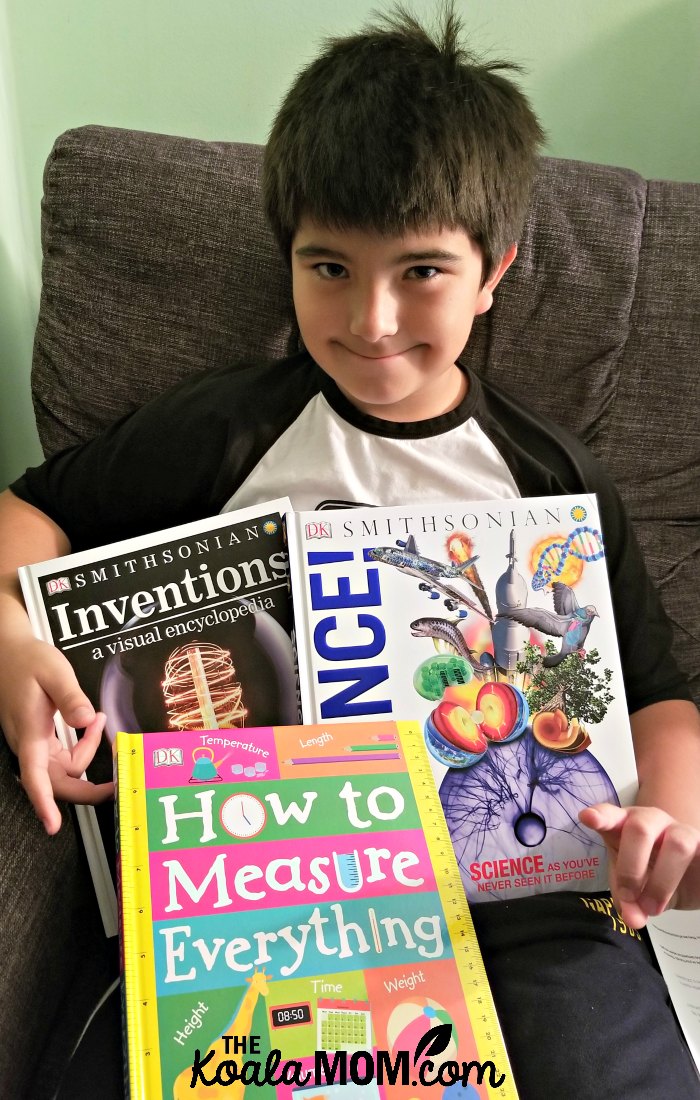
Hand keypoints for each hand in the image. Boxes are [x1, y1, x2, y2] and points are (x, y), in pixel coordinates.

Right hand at [1, 637, 113, 833]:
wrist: (10, 652)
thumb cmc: (28, 661)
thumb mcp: (55, 673)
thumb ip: (71, 697)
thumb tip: (87, 719)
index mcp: (29, 733)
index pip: (35, 776)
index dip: (43, 802)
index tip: (53, 825)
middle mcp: (29, 745)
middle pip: (56, 782)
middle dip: (87, 789)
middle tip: (117, 785)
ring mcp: (34, 744)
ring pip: (64, 769)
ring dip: (88, 755)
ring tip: (102, 724)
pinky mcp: (40, 739)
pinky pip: (64, 755)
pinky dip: (83, 745)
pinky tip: (93, 723)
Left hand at [580, 802, 699, 928]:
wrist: (687, 877)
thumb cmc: (649, 874)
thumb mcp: (632, 891)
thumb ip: (627, 903)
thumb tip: (633, 920)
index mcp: (625, 824)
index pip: (610, 814)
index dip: (601, 816)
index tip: (588, 818)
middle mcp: (652, 821)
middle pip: (640, 829)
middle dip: (630, 866)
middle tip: (628, 897)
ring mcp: (682, 830)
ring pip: (677, 844)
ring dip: (662, 881)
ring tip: (653, 909)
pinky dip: (692, 874)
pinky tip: (694, 884)